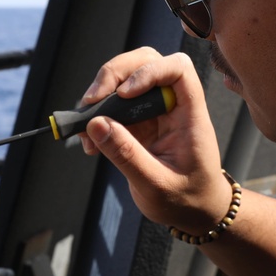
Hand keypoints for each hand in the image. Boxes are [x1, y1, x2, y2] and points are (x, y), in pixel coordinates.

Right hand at [79, 47, 232, 233]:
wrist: (192, 212)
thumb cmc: (186, 199)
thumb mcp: (156, 184)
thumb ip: (127, 155)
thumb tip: (94, 125)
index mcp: (190, 114)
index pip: (177, 69)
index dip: (149, 71)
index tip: (124, 95)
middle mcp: (172, 104)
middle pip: (146, 62)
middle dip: (114, 74)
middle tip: (91, 101)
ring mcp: (153, 111)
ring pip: (125, 79)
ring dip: (100, 96)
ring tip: (84, 128)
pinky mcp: (137, 122)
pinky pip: (112, 107)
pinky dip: (96, 118)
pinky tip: (89, 143)